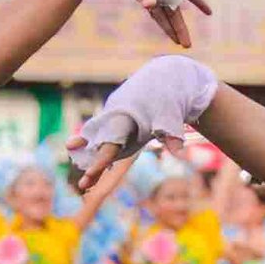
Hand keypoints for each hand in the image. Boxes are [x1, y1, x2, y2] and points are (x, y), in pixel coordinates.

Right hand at [66, 55, 219, 188]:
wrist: (163, 78)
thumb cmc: (166, 98)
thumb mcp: (171, 116)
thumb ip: (171, 136)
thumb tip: (181, 154)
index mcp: (123, 116)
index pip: (109, 143)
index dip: (99, 159)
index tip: (91, 173)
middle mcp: (114, 119)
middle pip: (99, 145)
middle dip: (91, 165)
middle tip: (84, 185)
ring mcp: (114, 122)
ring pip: (98, 143)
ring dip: (90, 161)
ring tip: (84, 184)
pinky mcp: (119, 126)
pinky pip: (105, 140)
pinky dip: (97, 152)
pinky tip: (90, 170)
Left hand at [96, 0, 211, 47]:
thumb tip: (149, 6)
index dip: (199, 3)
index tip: (209, 13)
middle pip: (176, 9)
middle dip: (181, 27)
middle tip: (187, 45)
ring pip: (165, 12)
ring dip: (170, 27)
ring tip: (179, 43)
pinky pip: (154, 11)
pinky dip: (160, 20)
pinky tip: (168, 31)